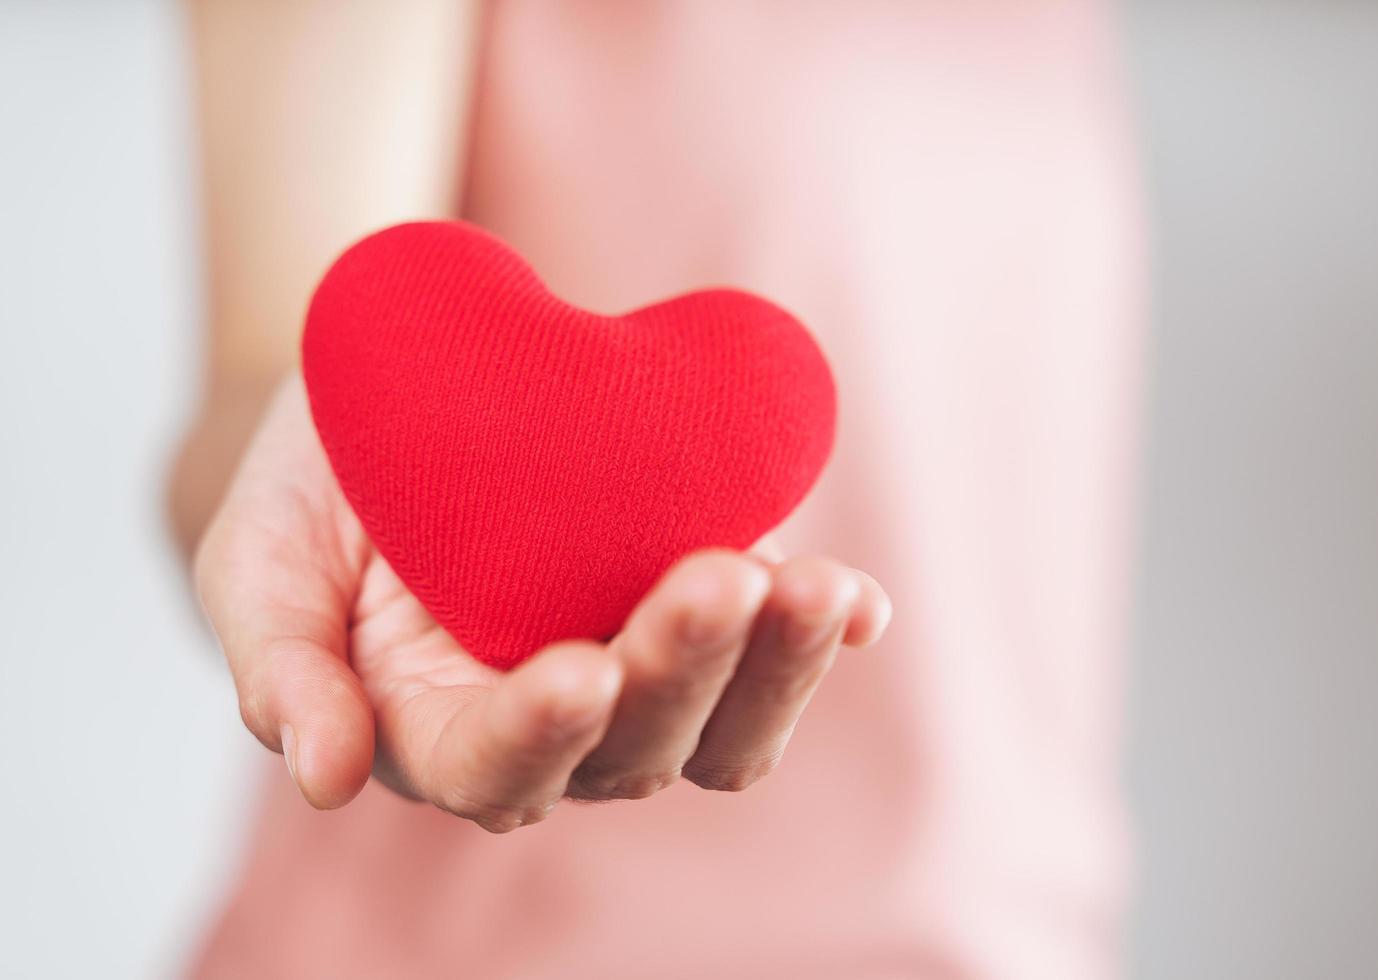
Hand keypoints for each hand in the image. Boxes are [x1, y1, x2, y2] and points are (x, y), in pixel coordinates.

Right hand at [195, 375, 890, 831]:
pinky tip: (858, 601)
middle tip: (715, 580)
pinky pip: (777, 642)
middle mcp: (560, 718)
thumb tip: (327, 779)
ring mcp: (644, 663)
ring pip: (728, 718)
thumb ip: (280, 670)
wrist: (394, 402)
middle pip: (640, 747)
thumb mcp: (258, 562)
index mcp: (442, 728)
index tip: (577, 669)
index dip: (540, 733)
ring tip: (817, 589)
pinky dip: (826, 630)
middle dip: (684, 673)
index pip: (498, 768)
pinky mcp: (707, 601)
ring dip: (778, 664)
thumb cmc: (315, 494)